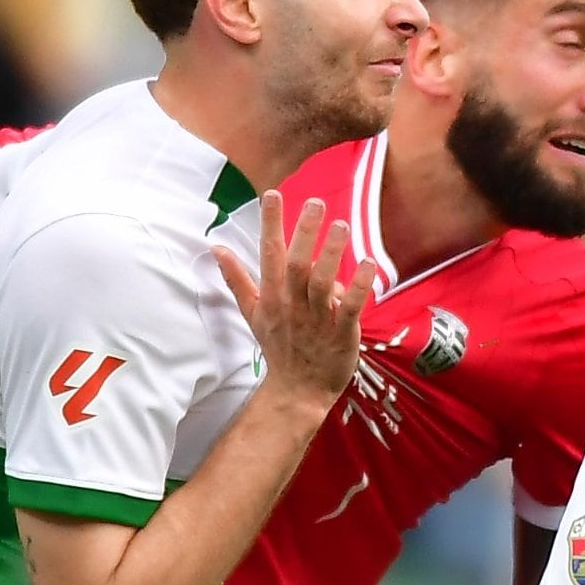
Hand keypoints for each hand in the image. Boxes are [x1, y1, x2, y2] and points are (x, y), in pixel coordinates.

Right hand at [214, 197, 363, 410]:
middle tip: (315, 201)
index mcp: (272, 297)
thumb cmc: (278, 346)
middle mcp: (292, 305)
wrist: (297, 390)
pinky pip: (350, 306)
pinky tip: (368, 263)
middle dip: (304, 233)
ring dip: (331, 253)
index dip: (270, 224)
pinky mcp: (341, 332)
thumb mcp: (253, 313)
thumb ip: (237, 279)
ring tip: (341, 224)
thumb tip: (216, 248)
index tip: (272, 194)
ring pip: (322, 283)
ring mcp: (316, 319)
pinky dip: (358, 286)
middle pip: (296, 265)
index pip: (269, 254)